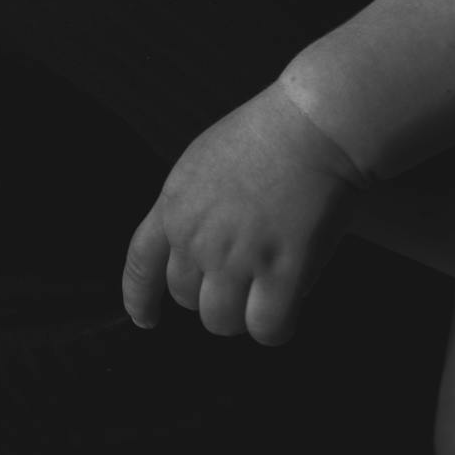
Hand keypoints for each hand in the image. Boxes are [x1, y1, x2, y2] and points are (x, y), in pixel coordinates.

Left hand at [122, 81, 366, 345]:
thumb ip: (188, 208)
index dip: (139, 298)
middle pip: (187, 300)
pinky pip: (267, 329)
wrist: (315, 124)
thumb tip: (190, 254)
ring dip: (243, 312)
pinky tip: (290, 303)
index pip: (141, 264)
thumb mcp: (203, 163)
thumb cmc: (268, 135)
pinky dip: (277, 326)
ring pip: (222, 322)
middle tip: (245, 270)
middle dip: (212, 293)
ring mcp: (237, 257)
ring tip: (268, 284)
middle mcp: (196, 237)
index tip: (145, 318)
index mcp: (174, 205)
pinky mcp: (280, 272)